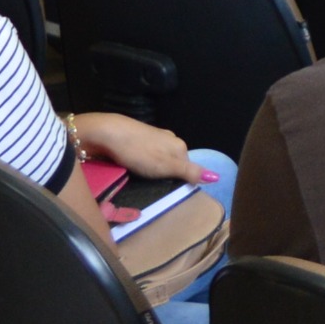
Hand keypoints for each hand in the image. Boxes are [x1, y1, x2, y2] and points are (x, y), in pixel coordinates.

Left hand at [71, 112, 205, 182]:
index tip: (167, 190)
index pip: (188, 167)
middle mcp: (169, 138)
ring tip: (142, 177)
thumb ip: (190, 172)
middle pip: (174, 161)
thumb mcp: (166, 166)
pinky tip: (133, 165)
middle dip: (167, 173)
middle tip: (153, 186)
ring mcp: (153, 136)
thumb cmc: (139, 152)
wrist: (108, 133)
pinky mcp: (138, 136)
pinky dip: (143, 161)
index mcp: (179, 145)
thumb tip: (216, 177)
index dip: (180, 180)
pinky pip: (147, 153)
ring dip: (154, 168)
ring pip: (160, 157)